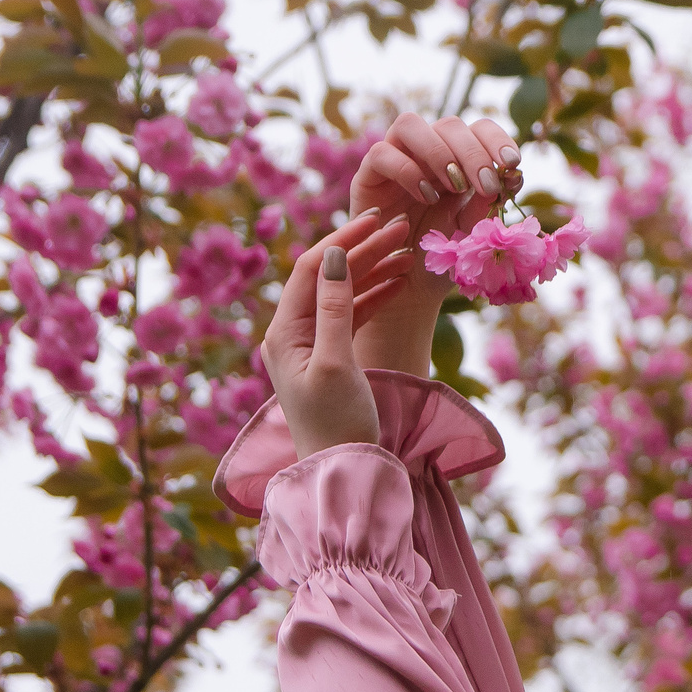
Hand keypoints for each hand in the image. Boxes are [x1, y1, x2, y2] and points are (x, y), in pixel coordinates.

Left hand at [258, 208, 417, 458]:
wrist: (342, 471)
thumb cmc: (337, 424)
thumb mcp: (336, 363)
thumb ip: (334, 307)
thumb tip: (333, 257)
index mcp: (283, 331)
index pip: (311, 268)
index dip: (344, 240)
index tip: (378, 220)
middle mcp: (291, 332)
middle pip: (328, 276)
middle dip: (364, 250)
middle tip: (403, 228)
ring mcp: (310, 344)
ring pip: (343, 293)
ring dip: (373, 270)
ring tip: (408, 252)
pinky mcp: (330, 356)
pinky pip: (352, 315)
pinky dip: (375, 296)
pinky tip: (400, 282)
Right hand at [347, 112, 526, 376]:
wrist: (407, 289)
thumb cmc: (442, 259)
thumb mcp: (472, 233)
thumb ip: (486, 206)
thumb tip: (505, 178)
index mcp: (458, 161)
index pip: (478, 129)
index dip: (496, 139)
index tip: (513, 163)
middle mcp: (427, 154)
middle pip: (449, 125)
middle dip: (473, 153)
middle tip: (486, 186)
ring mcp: (396, 160)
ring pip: (410, 125)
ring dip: (439, 152)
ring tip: (455, 188)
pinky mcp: (369, 176)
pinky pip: (382, 153)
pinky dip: (407, 170)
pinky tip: (426, 196)